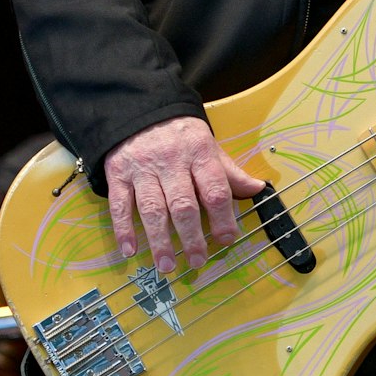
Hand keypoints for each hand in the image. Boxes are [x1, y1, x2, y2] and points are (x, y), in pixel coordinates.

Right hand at [102, 115, 265, 273]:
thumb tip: (258, 189)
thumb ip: (230, 172)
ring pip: (152, 209)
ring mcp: (143, 169)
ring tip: (167, 266)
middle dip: (191, 236)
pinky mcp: (118, 174)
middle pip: (183, 204)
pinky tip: (129, 250)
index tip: (228, 239)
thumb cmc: (181, 135)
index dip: (223, 217)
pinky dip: (123, 229)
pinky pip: (120, 205)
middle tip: (198, 262)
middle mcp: (171, 162)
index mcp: (199, 153)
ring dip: (160, 241)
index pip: (215, 189)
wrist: (140, 110)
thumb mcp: (209, 146)